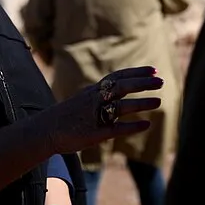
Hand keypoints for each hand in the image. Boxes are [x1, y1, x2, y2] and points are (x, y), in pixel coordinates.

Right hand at [39, 66, 161, 154]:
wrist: (44, 131)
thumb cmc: (65, 116)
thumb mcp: (82, 99)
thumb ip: (100, 95)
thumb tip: (117, 90)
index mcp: (92, 91)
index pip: (117, 76)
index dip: (136, 73)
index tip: (153, 70)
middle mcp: (94, 100)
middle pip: (121, 87)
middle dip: (142, 84)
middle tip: (161, 82)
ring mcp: (94, 117)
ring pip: (120, 107)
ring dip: (140, 103)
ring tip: (158, 102)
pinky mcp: (93, 134)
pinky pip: (115, 129)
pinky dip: (131, 127)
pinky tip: (146, 125)